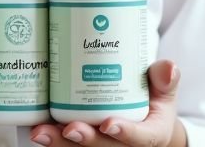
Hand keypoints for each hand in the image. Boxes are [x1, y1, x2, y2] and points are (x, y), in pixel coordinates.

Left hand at [29, 60, 185, 146]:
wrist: (144, 122)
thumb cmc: (153, 104)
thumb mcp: (165, 91)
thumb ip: (165, 79)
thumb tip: (168, 67)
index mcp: (150, 135)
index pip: (139, 138)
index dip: (125, 132)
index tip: (109, 123)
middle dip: (85, 140)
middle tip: (69, 129)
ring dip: (58, 143)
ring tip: (40, 131)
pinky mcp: (84, 145)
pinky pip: (67, 146)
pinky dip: (51, 139)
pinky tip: (36, 128)